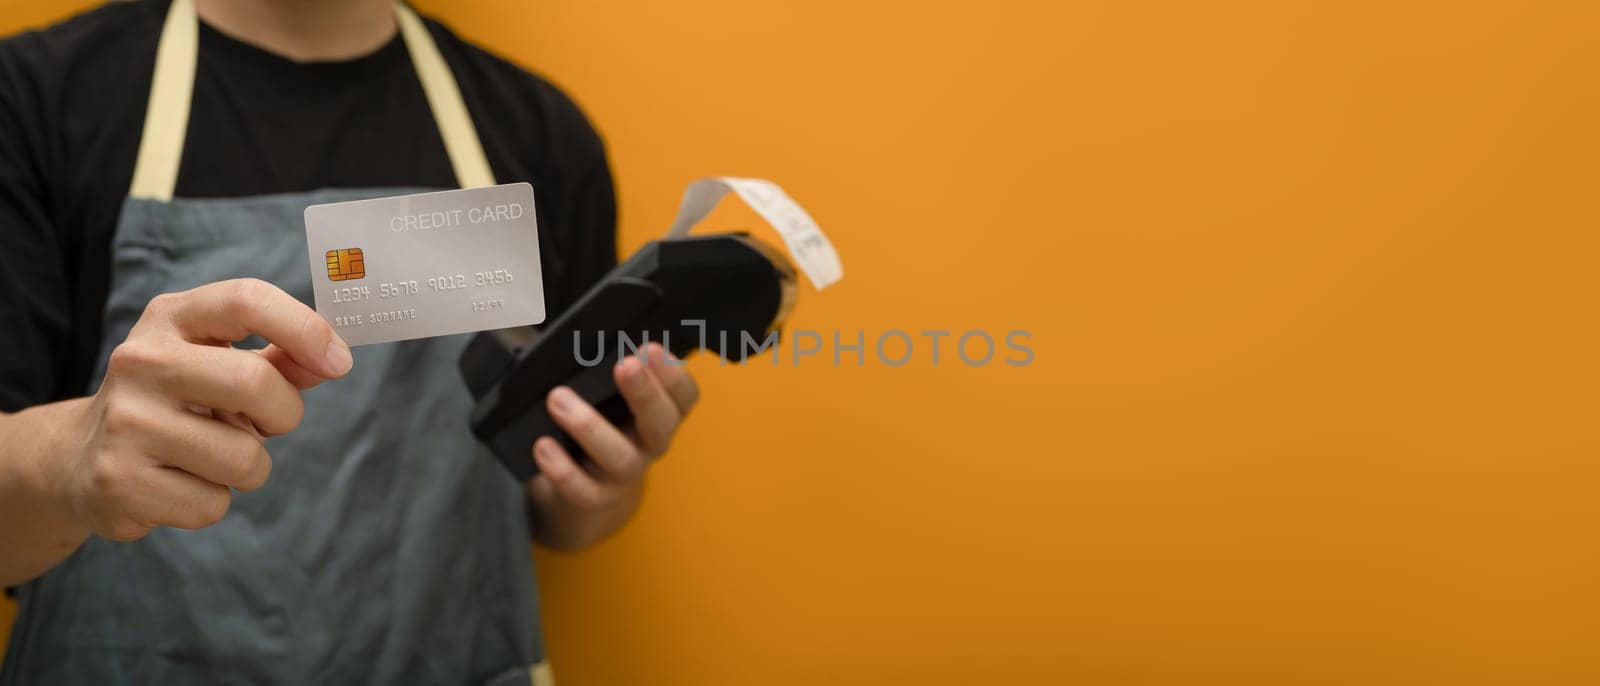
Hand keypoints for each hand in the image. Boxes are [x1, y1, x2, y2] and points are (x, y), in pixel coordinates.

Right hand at [51, 278, 351, 541]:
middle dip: (283, 414)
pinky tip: (179, 482)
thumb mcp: (218, 361)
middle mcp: (140, 361)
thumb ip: (280, 357)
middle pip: (254, 384)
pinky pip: (213, 504)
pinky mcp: (118, 481)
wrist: (79, 457)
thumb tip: (333, 359)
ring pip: (243, 459)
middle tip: (267, 424)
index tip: (339, 361)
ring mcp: (125, 422)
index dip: (305, 328)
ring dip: (249, 467)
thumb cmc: (173, 400)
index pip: (246, 300)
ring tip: (211, 455)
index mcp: (170, 318)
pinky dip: (213, 501)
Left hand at [528, 343, 698, 547]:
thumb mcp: (609, 392)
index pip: (685, 395)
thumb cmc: (601, 420)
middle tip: (625, 364)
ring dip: (591, 427)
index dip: (674, 374)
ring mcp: (625, 472)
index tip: (651, 348)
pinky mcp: (596, 497)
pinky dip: (563, 470)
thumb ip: (605, 364)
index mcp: (663, 411)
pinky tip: (543, 445)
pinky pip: (584, 490)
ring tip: (558, 399)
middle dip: (645, 393)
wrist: (586, 487)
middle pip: (661, 422)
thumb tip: (579, 327)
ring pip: (621, 457)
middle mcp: (651, 442)